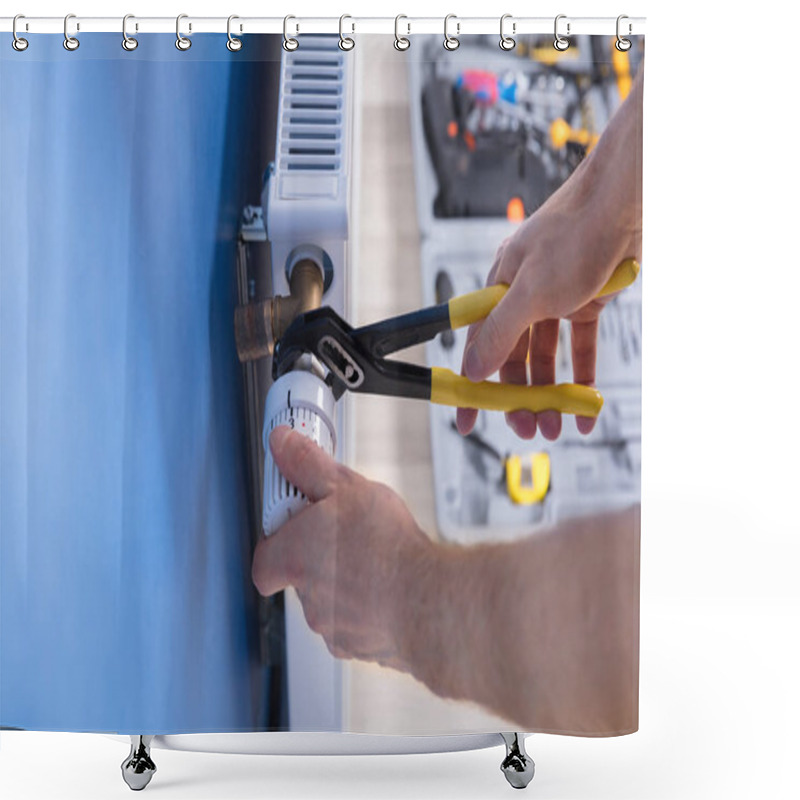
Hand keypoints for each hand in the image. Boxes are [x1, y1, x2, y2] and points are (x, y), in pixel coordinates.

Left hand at [252, 425, 432, 671]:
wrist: (431, 601)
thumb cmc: (386, 547)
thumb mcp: (346, 486)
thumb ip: (308, 464)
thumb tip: (282, 443)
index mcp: (294, 558)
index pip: (263, 561)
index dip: (278, 543)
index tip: (298, 525)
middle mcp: (308, 599)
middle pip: (303, 577)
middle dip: (322, 558)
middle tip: (350, 535)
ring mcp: (334, 627)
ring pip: (333, 601)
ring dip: (349, 583)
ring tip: (378, 560)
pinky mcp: (361, 648)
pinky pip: (359, 624)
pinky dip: (371, 608)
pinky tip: (392, 587)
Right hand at [456, 200, 619, 440]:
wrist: (627, 202)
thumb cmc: (575, 235)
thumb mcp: (530, 291)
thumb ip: (501, 332)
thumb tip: (473, 370)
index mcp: (498, 289)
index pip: (476, 348)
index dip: (471, 387)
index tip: (467, 421)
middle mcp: (522, 296)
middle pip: (513, 358)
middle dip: (519, 396)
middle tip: (530, 429)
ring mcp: (555, 300)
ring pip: (547, 358)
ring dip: (551, 393)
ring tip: (558, 425)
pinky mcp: (586, 301)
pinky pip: (580, 347)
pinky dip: (583, 376)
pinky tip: (588, 405)